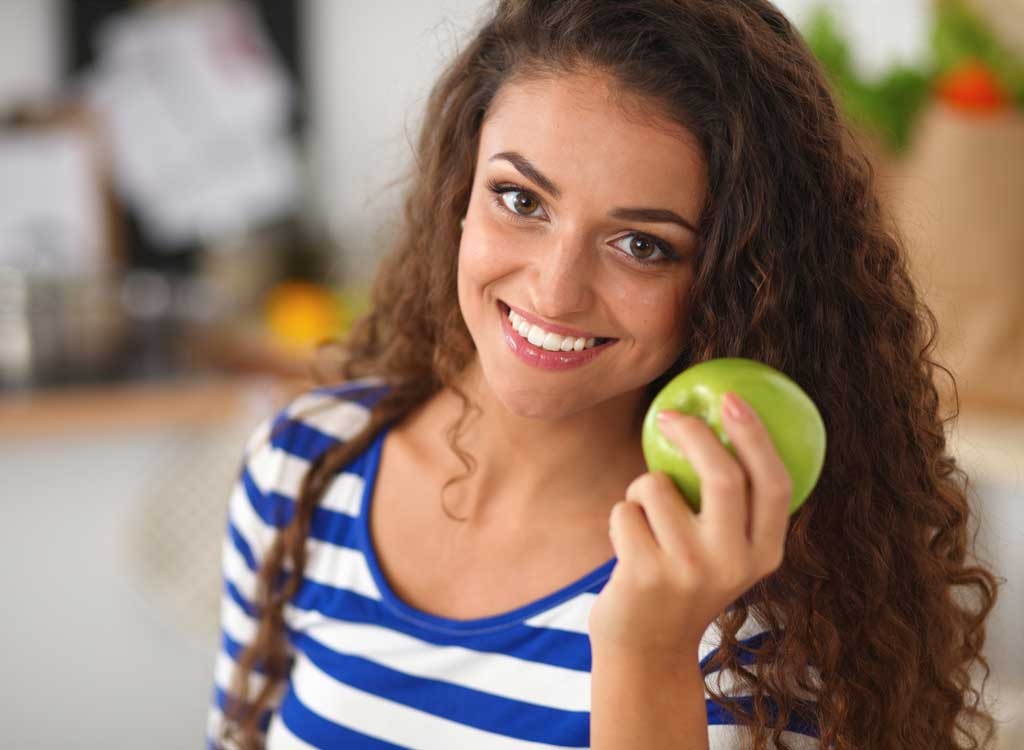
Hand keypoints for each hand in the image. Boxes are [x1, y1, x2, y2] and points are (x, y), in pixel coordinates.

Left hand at [588, 392, 792, 654]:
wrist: (646, 650)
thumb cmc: (683, 581)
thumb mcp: (724, 554)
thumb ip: (733, 507)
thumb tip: (721, 419)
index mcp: (764, 554)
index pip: (774, 483)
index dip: (755, 435)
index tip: (731, 398)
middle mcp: (734, 563)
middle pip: (723, 475)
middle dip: (695, 433)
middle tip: (670, 415)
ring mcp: (689, 570)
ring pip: (657, 485)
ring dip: (640, 489)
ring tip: (644, 520)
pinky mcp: (645, 574)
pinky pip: (625, 510)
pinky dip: (621, 517)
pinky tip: (628, 548)